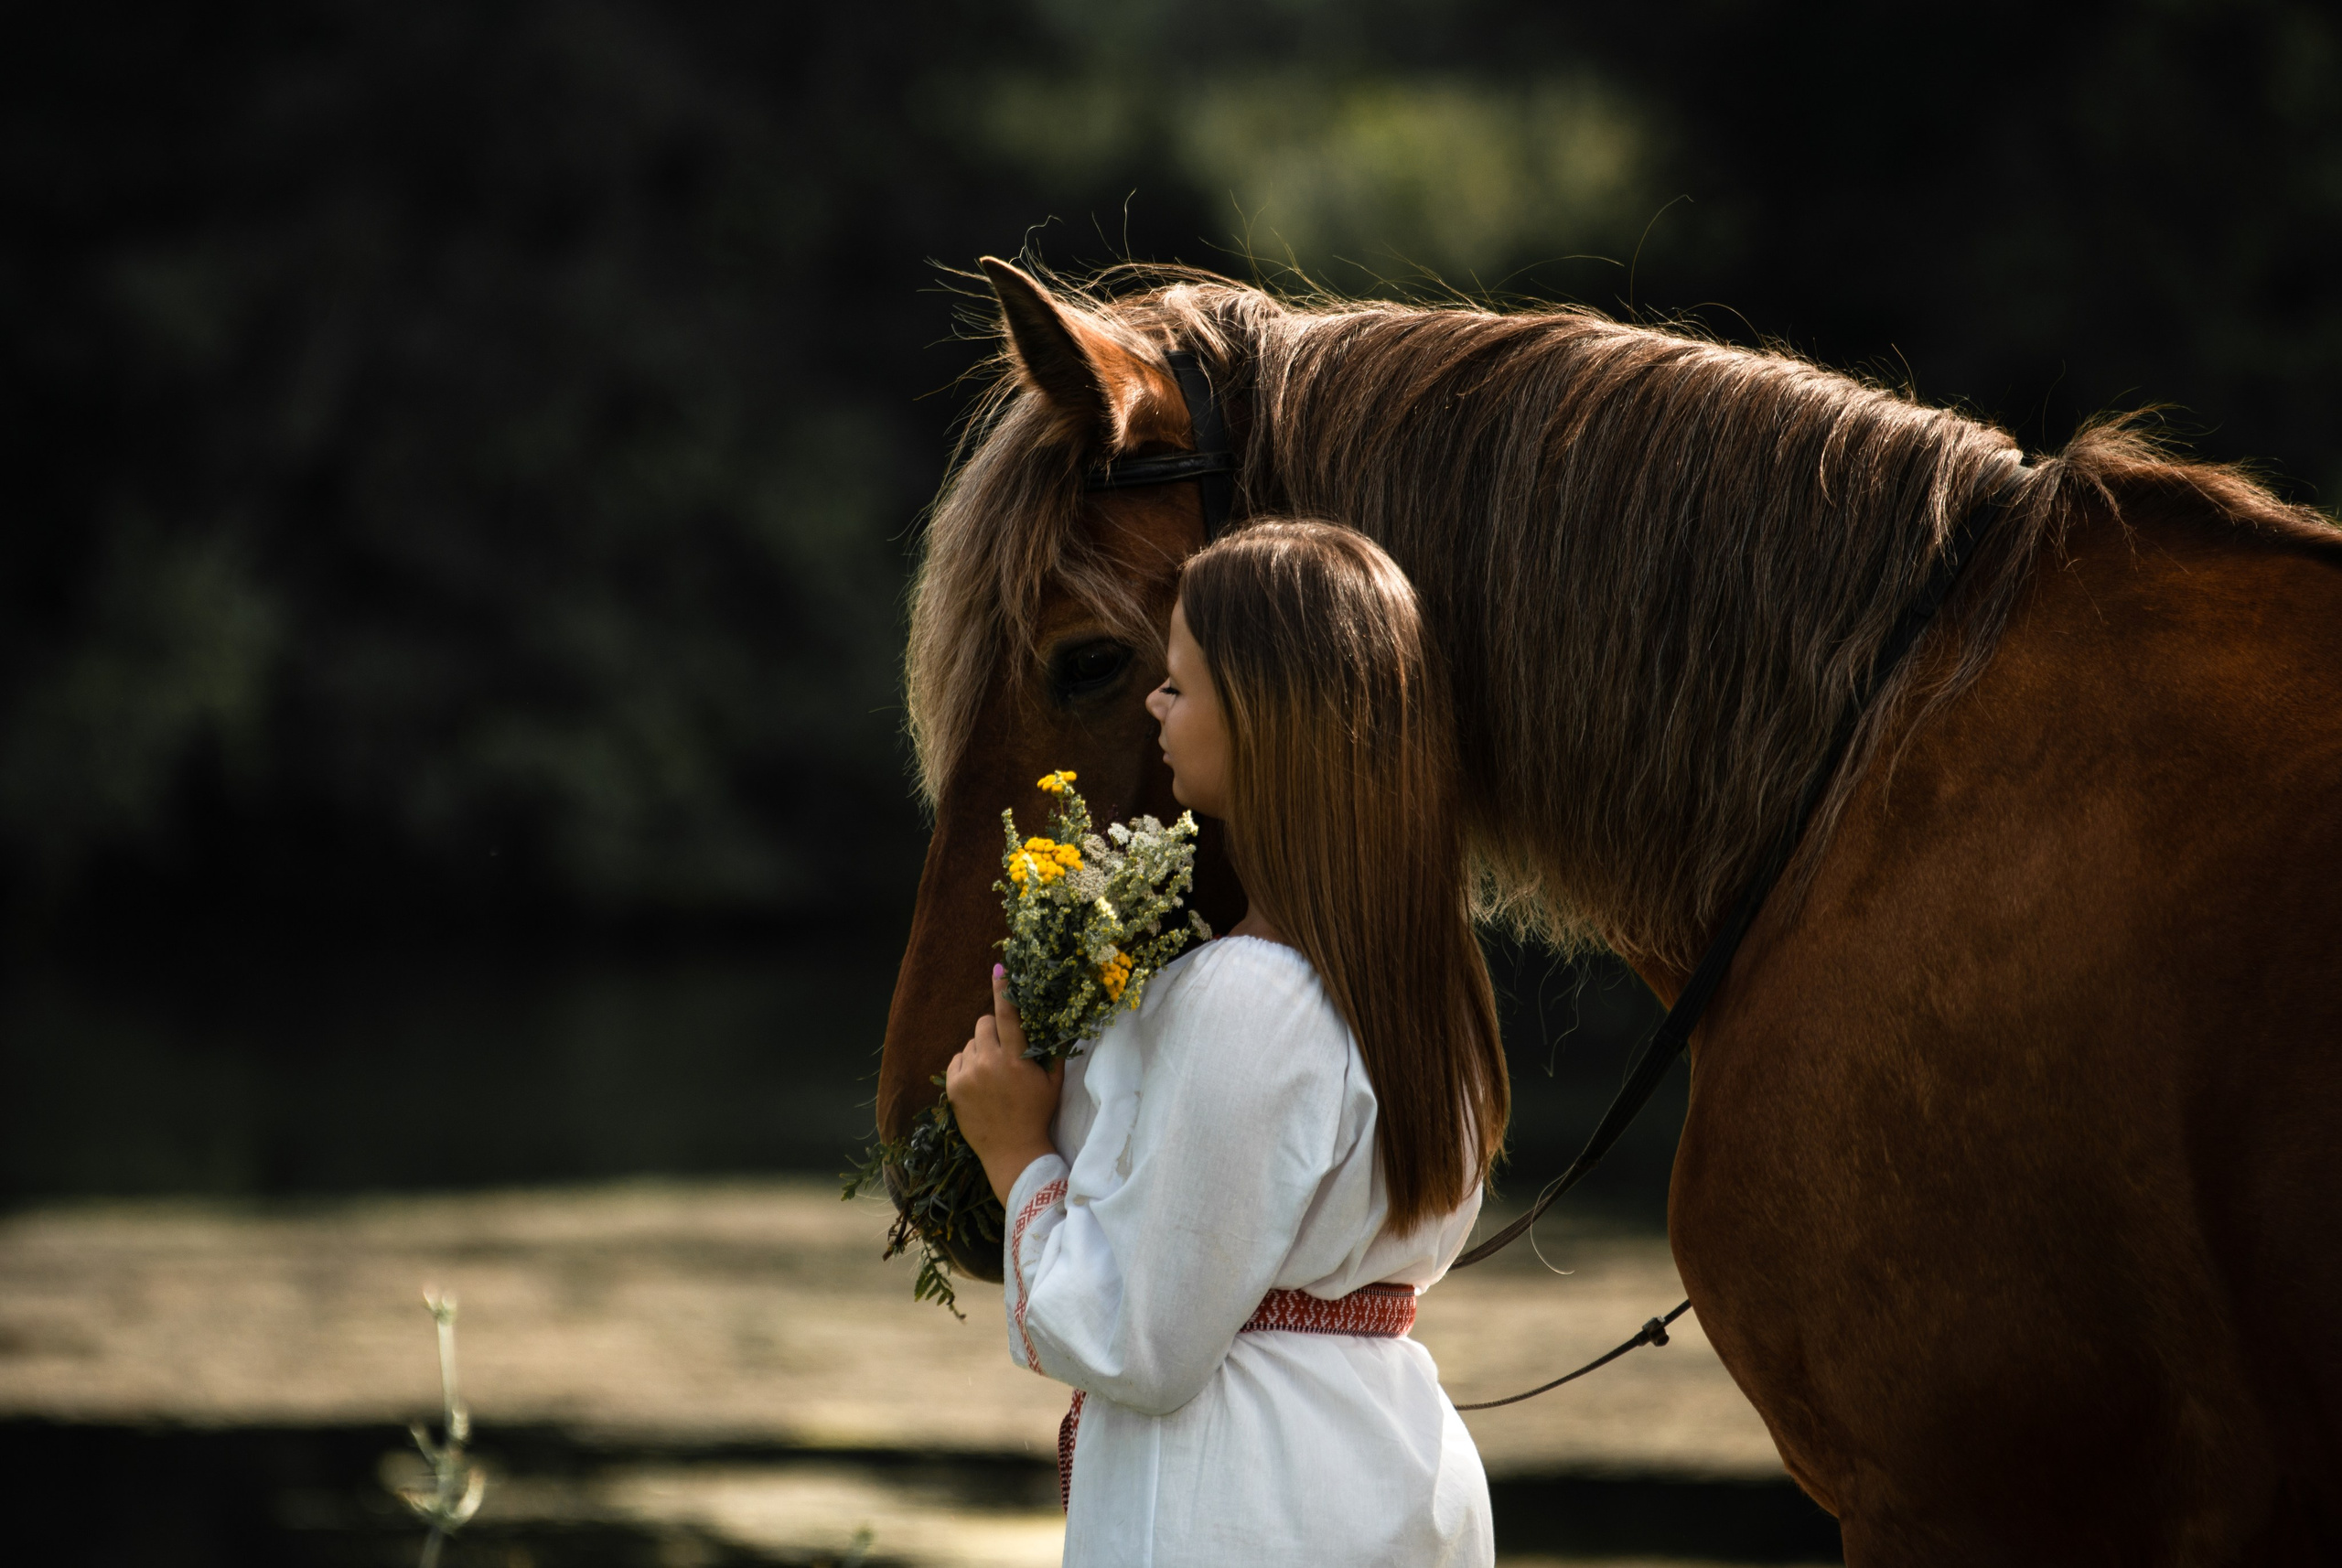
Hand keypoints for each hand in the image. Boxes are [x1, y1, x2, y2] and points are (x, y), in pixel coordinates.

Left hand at [944, 965, 1064, 1204]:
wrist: (1013, 1152)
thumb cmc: (1037, 1114)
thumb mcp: (1053, 1082)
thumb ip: (1052, 1051)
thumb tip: (1056, 1024)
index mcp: (1016, 1059)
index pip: (1008, 1015)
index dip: (1004, 990)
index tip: (999, 968)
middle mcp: (989, 1063)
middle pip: (983, 1024)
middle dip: (993, 1029)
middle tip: (1004, 1049)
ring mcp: (968, 1075)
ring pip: (970, 1043)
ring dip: (981, 1050)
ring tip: (993, 1073)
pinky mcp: (953, 1088)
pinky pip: (957, 1060)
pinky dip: (967, 1064)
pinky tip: (979, 1081)